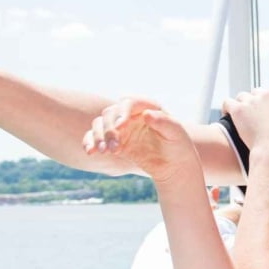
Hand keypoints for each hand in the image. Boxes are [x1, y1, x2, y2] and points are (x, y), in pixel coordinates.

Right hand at [84, 98, 198, 183]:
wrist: (173, 165)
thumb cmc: (179, 146)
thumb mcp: (177, 134)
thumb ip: (165, 123)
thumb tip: (147, 114)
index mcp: (147, 107)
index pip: (129, 103)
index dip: (122, 113)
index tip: (120, 127)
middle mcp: (131, 114)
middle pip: (111, 113)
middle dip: (108, 129)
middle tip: (114, 147)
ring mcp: (121, 127)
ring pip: (100, 124)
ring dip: (98, 137)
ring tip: (104, 152)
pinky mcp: (115, 140)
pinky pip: (96, 137)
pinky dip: (90, 142)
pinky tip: (90, 151)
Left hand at [222, 85, 268, 158]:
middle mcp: (266, 93)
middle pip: (258, 92)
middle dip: (258, 102)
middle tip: (259, 118)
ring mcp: (251, 101)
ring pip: (243, 97)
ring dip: (244, 105)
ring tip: (245, 118)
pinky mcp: (238, 110)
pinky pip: (227, 103)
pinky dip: (227, 108)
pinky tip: (229, 114)